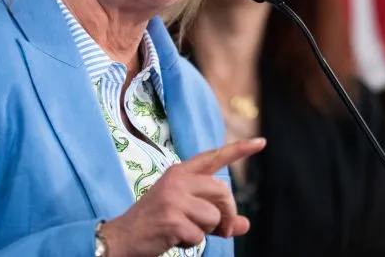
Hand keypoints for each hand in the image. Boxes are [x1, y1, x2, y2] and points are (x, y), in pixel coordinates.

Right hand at [101, 138, 265, 256]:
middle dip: (226, 214)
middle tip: (219, 230)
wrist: (122, 238)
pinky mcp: (172, 218)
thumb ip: (216, 216)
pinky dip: (191, 242)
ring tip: (183, 230)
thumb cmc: (156, 224)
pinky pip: (200, 235)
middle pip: (223, 192)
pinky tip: (174, 238)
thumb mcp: (186, 213)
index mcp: (180, 172)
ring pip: (214, 216)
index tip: (262, 142)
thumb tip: (245, 224)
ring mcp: (174, 197)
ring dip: (205, 231)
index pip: (214, 157)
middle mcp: (178, 179)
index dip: (239, 150)